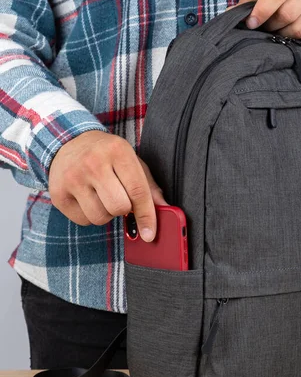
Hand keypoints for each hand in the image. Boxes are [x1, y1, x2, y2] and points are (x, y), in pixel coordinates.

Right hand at [49, 131, 167, 240]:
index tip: (150, 234)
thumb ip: (149, 186)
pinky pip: (83, 221)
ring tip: (103, 197)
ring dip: (107, 214)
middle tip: (120, 198)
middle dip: (124, 210)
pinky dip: (90, 216)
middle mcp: (93, 163)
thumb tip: (166, 210)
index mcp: (117, 151)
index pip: (138, 191)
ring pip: (100, 217)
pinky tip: (88, 199)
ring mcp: (72, 178)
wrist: (68, 142)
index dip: (147, 216)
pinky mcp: (58, 193)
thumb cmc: (107, 155)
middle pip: (119, 207)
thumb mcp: (131, 161)